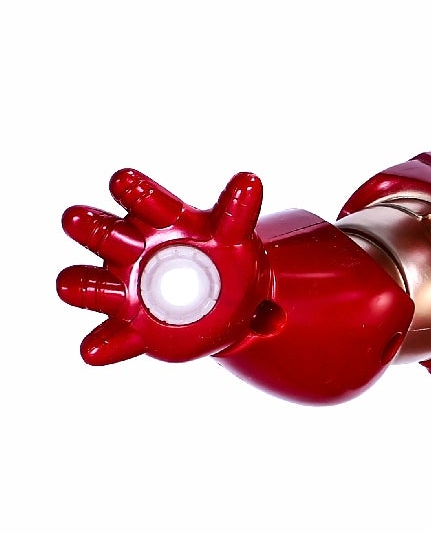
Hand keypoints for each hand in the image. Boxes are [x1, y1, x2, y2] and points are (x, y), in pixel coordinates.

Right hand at [59, 169, 267, 364]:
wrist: (229, 303)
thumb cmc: (226, 255)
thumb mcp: (237, 238)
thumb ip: (239, 218)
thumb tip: (255, 216)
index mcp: (163, 220)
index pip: (146, 200)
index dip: (135, 191)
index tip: (122, 181)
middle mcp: (134, 248)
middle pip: (103, 233)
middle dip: (93, 229)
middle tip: (92, 227)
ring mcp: (124, 287)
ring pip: (87, 282)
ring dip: (80, 284)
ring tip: (72, 287)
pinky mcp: (128, 326)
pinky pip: (109, 337)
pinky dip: (102, 345)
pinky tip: (96, 352)